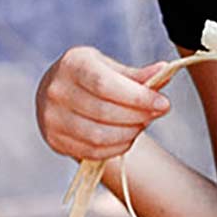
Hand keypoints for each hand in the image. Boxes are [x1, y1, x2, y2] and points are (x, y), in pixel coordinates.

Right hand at [35, 46, 174, 161]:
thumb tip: (164, 71)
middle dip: (137, 116)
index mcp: (72, 65)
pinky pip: (91, 151)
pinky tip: (126, 138)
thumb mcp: (109, 67)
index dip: (138, 97)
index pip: (106, 85)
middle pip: (104, 112)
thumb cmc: (87, 77)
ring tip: (140, 125)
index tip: (163, 104)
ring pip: (98, 136)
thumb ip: (136, 74)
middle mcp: (57, 91)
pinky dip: (116, 148)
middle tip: (155, 114)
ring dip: (128, 134)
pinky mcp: (54, 140)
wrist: (56, 92)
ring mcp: (52, 118)